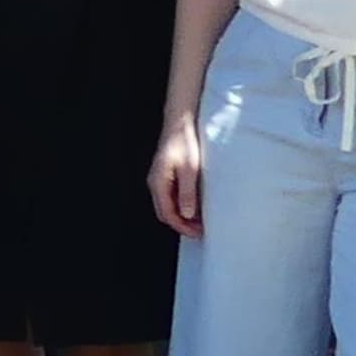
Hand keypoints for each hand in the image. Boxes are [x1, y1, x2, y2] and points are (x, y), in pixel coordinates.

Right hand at [148, 111, 204, 238]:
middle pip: (165, 212)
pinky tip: (194, 205)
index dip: (182, 227)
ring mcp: (159, 179)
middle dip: (181, 224)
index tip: (198, 233)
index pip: (167, 214)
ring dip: (181, 216)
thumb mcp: (189, 169)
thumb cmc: (184, 142)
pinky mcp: (165, 175)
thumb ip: (187, 193)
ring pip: (167, 206)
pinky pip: (170, 197)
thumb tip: (186, 215)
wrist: (179, 123)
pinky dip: (181, 206)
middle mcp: (155, 183)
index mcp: (158, 183)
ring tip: (199, 220)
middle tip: (200, 230)